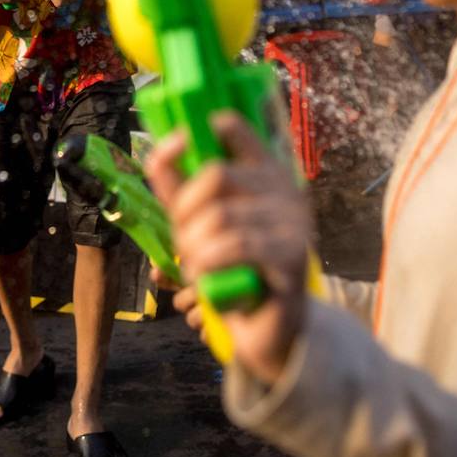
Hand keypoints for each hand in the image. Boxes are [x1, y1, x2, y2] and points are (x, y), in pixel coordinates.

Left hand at [144, 112, 312, 382]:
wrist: (268, 328)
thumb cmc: (232, 271)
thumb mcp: (200, 225)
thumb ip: (180, 189)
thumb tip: (162, 148)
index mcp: (264, 173)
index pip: (238, 128)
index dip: (206, 128)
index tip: (182, 142)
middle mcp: (284, 189)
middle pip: (217, 175)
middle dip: (185, 211)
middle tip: (184, 240)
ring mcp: (294, 221)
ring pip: (220, 217)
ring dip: (195, 248)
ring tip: (197, 267)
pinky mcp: (293, 254)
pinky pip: (234, 247)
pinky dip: (208, 265)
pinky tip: (207, 279)